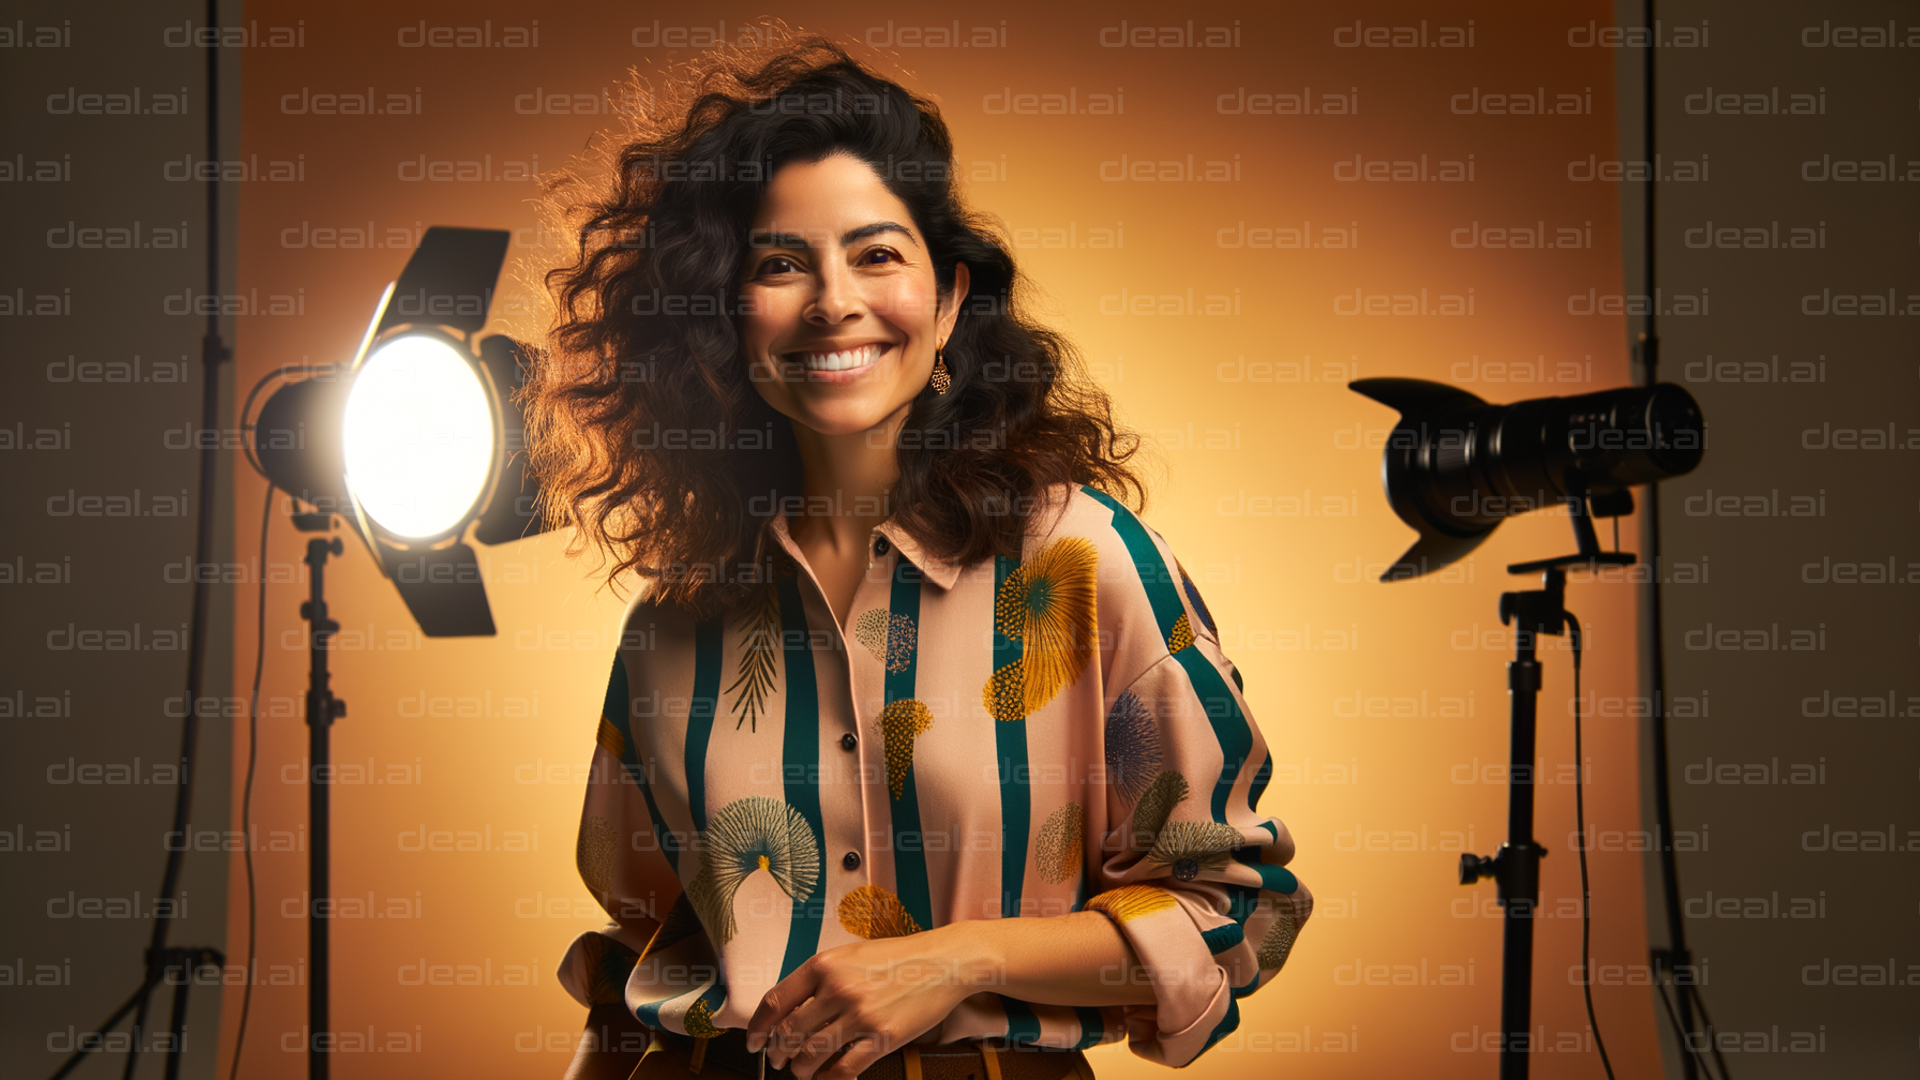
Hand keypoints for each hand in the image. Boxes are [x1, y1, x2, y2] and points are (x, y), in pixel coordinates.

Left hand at [745, 929, 981, 1079]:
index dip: (758, 1028)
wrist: (944, 961)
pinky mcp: (882, 1038)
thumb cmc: (899, 956)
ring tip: (800, 1072)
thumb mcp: (850, 955)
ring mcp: (860, 1015)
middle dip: (777, 1054)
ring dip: (799, 1070)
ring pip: (811, 1054)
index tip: (753, 1042)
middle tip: (777, 1061)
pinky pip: (843, 1069)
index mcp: (824, 965)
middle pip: (789, 1033)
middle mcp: (837, 989)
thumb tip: (792, 1008)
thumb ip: (820, 978)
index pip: (775, 1002)